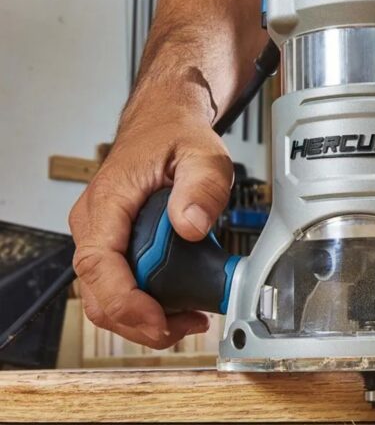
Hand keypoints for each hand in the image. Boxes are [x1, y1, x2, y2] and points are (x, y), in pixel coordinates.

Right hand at [69, 119, 232, 348]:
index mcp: (108, 203)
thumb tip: (191, 226)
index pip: (99, 265)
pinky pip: (120, 289)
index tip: (158, 321)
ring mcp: (101, 239)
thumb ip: (202, 187)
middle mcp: (95, 225)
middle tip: (188, 325)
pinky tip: (180, 306)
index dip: (126, 302)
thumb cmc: (175, 138)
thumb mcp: (203, 154)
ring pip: (106, 299)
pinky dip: (147, 306)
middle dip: (141, 322)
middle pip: (99, 296)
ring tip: (190, 318)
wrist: (162, 125)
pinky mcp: (115, 247)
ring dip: (145, 320)